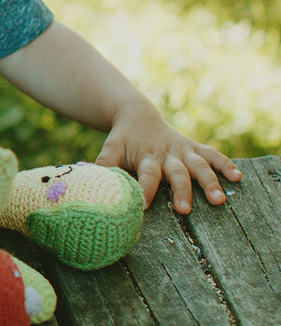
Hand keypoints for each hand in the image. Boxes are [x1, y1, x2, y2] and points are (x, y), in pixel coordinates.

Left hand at [95, 101, 241, 213]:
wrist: (136, 115)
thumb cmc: (123, 139)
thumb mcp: (111, 148)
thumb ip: (104, 164)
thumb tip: (87, 177)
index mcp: (145, 156)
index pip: (146, 175)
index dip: (143, 189)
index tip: (142, 206)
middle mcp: (166, 154)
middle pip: (175, 173)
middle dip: (181, 191)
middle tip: (184, 210)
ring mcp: (182, 151)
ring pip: (198, 165)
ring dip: (209, 181)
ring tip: (218, 200)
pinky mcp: (193, 148)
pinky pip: (211, 154)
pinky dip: (224, 164)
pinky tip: (237, 176)